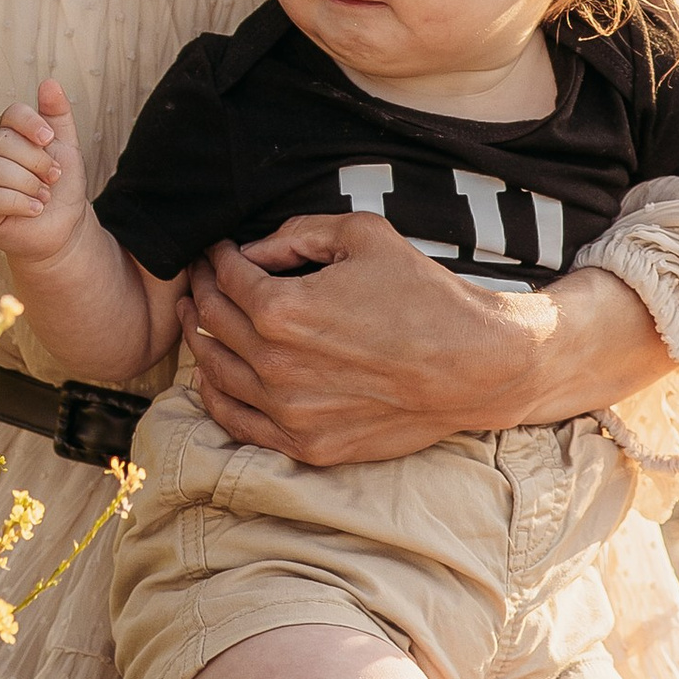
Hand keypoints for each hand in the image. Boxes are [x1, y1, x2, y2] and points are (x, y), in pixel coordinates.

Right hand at [0, 76, 87, 263]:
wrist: (63, 229)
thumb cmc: (60, 188)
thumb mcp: (67, 148)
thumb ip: (58, 116)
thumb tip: (49, 82)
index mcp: (9, 136)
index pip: (11, 114)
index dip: (31, 123)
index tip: (50, 140)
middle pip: (3, 141)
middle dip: (36, 161)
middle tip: (52, 177)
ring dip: (28, 184)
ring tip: (44, 197)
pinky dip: (18, 202)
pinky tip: (35, 209)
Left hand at [181, 215, 669, 466]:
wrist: (476, 366)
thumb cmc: (424, 295)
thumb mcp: (362, 236)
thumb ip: (297, 234)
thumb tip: (253, 249)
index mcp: (282, 310)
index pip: (225, 277)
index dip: (215, 257)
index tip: (218, 249)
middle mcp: (275, 365)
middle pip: (213, 322)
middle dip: (202, 291)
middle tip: (202, 278)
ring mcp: (288, 412)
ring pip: (216, 373)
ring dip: (202, 341)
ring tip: (203, 319)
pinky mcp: (306, 444)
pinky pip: (237, 423)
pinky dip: (217, 397)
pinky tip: (214, 377)